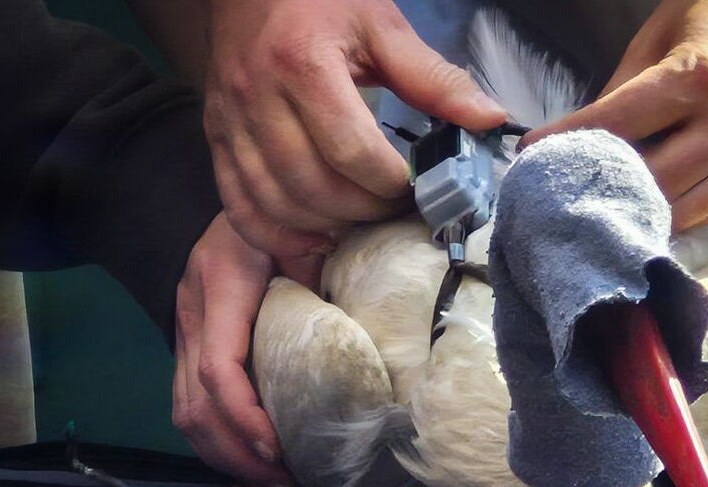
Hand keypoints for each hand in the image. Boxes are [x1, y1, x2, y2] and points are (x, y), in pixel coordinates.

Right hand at [173, 212, 303, 486]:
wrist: (235, 202)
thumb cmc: (281, 216)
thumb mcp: (305, 236)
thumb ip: (323, 277)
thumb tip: (367, 329)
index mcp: (222, 285)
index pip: (221, 369)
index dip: (246, 416)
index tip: (279, 448)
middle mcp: (193, 314)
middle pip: (196, 406)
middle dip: (239, 454)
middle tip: (285, 484)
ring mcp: (183, 332)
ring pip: (185, 413)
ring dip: (226, 456)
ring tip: (272, 481)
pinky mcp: (187, 346)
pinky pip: (188, 405)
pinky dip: (217, 440)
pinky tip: (250, 458)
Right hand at [203, 0, 505, 255]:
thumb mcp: (382, 27)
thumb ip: (434, 79)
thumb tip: (491, 119)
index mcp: (302, 65)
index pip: (351, 152)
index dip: (389, 184)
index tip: (415, 188)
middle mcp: (258, 99)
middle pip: (312, 187)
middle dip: (362, 211)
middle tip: (393, 209)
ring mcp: (231, 123)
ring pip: (275, 205)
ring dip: (323, 227)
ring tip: (359, 220)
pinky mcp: (216, 139)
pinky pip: (238, 206)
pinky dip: (275, 234)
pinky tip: (312, 238)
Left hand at [524, 0, 707, 231]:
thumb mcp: (659, 37)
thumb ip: (620, 91)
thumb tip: (578, 141)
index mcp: (697, 79)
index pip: (616, 125)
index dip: (567, 143)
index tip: (529, 156)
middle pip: (648, 182)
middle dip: (601, 190)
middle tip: (564, 193)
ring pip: (679, 212)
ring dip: (637, 212)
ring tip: (603, 206)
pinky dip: (674, 214)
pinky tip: (650, 204)